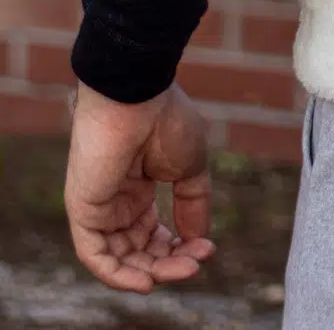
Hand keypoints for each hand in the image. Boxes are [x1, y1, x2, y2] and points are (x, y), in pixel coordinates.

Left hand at [64, 81, 214, 293]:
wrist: (139, 95)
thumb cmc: (165, 120)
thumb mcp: (190, 167)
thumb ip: (193, 206)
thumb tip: (198, 243)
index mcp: (139, 189)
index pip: (154, 235)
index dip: (180, 248)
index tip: (208, 249)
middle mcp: (117, 202)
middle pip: (140, 252)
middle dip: (170, 263)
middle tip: (197, 263)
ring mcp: (99, 207)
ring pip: (121, 259)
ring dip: (153, 272)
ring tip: (183, 269)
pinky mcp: (83, 211)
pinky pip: (96, 256)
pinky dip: (119, 276)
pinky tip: (147, 281)